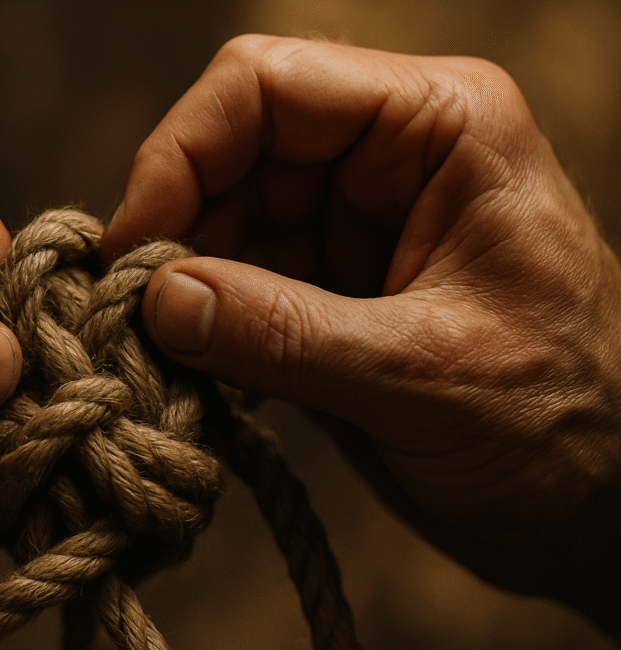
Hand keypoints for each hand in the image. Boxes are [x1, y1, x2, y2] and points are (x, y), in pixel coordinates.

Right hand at [102, 35, 620, 638]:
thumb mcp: (425, 376)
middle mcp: (386, 160)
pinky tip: (189, 377)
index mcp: (438, 128)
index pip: (267, 86)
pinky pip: (229, 286)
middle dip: (173, 230)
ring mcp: (349, 228)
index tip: (134, 250)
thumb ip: (286, 334)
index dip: (182, 155)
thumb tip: (158, 299)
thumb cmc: (565, 427)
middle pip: (229, 153)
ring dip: (177, 287)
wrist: (595, 509)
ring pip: (216, 222)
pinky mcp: (322, 293)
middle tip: (129, 318)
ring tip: (155, 359)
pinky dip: (197, 328)